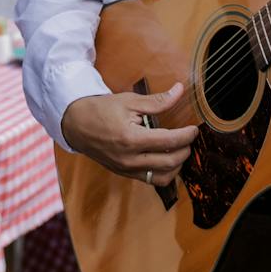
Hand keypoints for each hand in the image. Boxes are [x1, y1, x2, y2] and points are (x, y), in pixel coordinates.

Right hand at [60, 85, 198, 183]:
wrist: (76, 124)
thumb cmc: (101, 110)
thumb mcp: (129, 101)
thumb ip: (157, 101)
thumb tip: (179, 91)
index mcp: (131, 138)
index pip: (169, 141)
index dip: (186, 136)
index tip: (194, 129)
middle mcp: (130, 159)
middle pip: (170, 162)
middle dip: (185, 150)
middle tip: (189, 138)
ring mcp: (126, 169)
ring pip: (163, 177)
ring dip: (177, 165)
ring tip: (179, 149)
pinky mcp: (125, 174)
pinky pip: (152, 180)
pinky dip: (164, 172)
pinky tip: (167, 159)